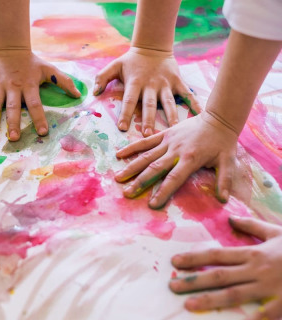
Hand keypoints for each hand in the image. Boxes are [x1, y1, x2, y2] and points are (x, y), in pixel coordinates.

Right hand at [0, 50, 80, 140]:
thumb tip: (78, 94)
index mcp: (29, 85)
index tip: (42, 132)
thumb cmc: (31, 62)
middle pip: (14, 107)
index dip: (39, 118)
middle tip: (14, 138)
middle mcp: (13, 87)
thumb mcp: (49, 69)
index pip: (35, 104)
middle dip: (14, 123)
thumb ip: (64, 81)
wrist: (10, 47)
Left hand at [94, 47, 200, 135]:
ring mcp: (166, 84)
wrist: (153, 47)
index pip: (128, 100)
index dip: (125, 113)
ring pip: (168, 102)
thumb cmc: (131, 61)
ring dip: (170, 116)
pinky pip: (187, 94)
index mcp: (135, 83)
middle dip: (149, 120)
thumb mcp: (115, 65)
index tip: (122, 128)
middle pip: (149, 105)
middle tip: (147, 135)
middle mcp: (151, 85)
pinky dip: (194, 104)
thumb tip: (94, 91)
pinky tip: (200, 115)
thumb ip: (102, 77)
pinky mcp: (177, 82)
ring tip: (172, 131)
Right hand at [115, 111, 237, 208]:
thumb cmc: (223, 142)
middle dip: (140, 182)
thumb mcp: (228, 161)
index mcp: (190, 159)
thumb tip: (223, 199)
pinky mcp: (164, 134)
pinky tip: (119, 155)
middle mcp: (175, 151)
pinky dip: (132, 148)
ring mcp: (167, 142)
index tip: (152, 204)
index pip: (173, 179)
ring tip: (118, 178)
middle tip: (127, 193)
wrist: (218, 117)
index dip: (162, 192)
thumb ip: (224, 180)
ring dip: (131, 167)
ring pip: (146, 156)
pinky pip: (146, 142)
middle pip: (154, 168)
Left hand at [170, 216, 281, 319]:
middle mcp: (257, 270)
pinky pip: (264, 314)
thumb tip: (229, 218)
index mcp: (254, 253)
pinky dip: (250, 318)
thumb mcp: (276, 231)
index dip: (195, 258)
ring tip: (189, 304)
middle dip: (194, 280)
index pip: (217, 255)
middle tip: (172, 285)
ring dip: (210, 300)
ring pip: (234, 295)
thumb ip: (251, 225)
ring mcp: (270, 288)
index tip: (175, 261)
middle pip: (219, 276)